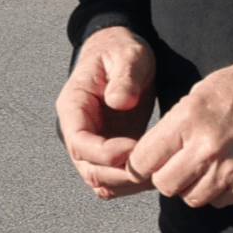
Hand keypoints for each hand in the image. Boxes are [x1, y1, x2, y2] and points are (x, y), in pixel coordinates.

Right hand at [56, 26, 155, 199]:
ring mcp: (92, 144)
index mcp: (74, 106)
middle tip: (153, 167)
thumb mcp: (128, 55)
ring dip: (128, 183)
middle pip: (89, 169)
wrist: (120, 51)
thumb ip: (124, 77)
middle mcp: (77, 130)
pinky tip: (154, 171)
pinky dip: (131, 183)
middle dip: (120, 175)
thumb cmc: (121, 49)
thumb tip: (119, 102)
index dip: (105, 154)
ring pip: (101, 181)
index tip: (134, 148)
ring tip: (157, 170)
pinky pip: (113, 179)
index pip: (79, 143)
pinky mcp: (108, 151)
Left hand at [122, 55, 232, 207]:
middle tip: (176, 163)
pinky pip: (217, 202)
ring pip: (190, 198)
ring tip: (202, 166)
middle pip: (165, 185)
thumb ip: (173, 127)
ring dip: (191, 186)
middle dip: (165, 176)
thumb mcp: (197, 95)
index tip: (144, 162)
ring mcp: (228, 171)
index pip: (144, 160)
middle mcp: (206, 150)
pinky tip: (223, 170)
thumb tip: (150, 156)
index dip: (139, 164)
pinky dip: (215, 191)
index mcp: (188, 121)